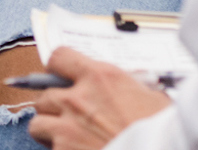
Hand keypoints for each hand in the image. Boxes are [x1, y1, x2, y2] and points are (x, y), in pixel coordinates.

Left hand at [28, 48, 172, 148]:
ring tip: (67, 136)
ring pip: (37, 123)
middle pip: (44, 94)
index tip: (61, 76)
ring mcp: (67, 127)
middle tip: (70, 114)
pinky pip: (49, 148)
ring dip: (50, 129)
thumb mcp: (152, 97)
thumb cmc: (160, 131)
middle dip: (55, 105)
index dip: (58, 67)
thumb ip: (130, 86)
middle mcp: (78, 98)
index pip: (59, 57)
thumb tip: (130, 82)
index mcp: (101, 77)